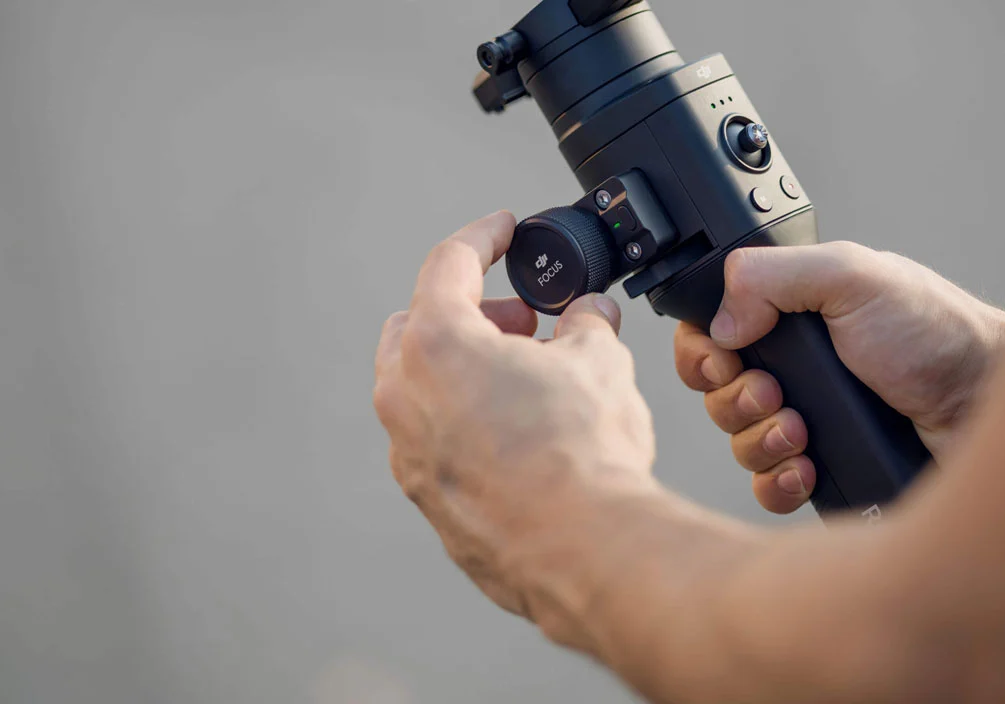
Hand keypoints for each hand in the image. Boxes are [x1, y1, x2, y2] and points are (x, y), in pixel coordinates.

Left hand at [373, 211, 657, 646]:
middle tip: (522, 323)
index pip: (449, 264)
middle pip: (418, 327)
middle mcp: (405, 397)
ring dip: (467, 371)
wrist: (585, 551)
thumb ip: (586, 325)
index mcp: (436, 344)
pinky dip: (467, 422)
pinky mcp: (427, 499)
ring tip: (529, 380)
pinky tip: (520, 434)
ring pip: (421, 389)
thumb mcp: (600, 361)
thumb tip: (588, 317)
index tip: (503, 230)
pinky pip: (435, 441)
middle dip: (471, 313)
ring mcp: (409, 454)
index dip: (484, 237)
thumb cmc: (583, 455)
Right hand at [675, 242, 1004, 513]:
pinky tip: (808, 467)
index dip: (702, 352)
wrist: (987, 407)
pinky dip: (778, 481)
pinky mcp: (825, 469)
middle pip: (715, 394)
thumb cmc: (940, 335)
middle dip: (734, 399)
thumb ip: (773, 276)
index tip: (722, 358)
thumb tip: (720, 321)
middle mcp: (794, 369)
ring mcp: (808, 420)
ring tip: (801, 431)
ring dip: (759, 441)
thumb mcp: (853, 277)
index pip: (711, 334)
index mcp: (791, 317)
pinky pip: (768, 488)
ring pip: (739, 444)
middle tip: (775, 393)